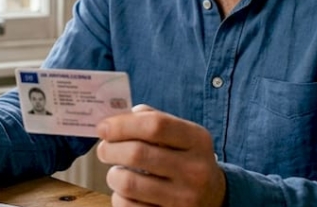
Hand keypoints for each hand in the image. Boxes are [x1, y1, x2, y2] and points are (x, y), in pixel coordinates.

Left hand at [95, 105, 225, 206]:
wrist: (213, 197)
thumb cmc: (187, 159)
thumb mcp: (183, 135)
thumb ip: (153, 120)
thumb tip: (116, 119)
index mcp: (197, 140)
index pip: (155, 125)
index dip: (122, 124)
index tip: (103, 127)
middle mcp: (194, 170)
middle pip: (137, 153)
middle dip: (110, 149)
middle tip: (104, 149)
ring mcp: (183, 198)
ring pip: (128, 183)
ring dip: (113, 175)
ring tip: (117, 172)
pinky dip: (119, 197)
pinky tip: (126, 192)